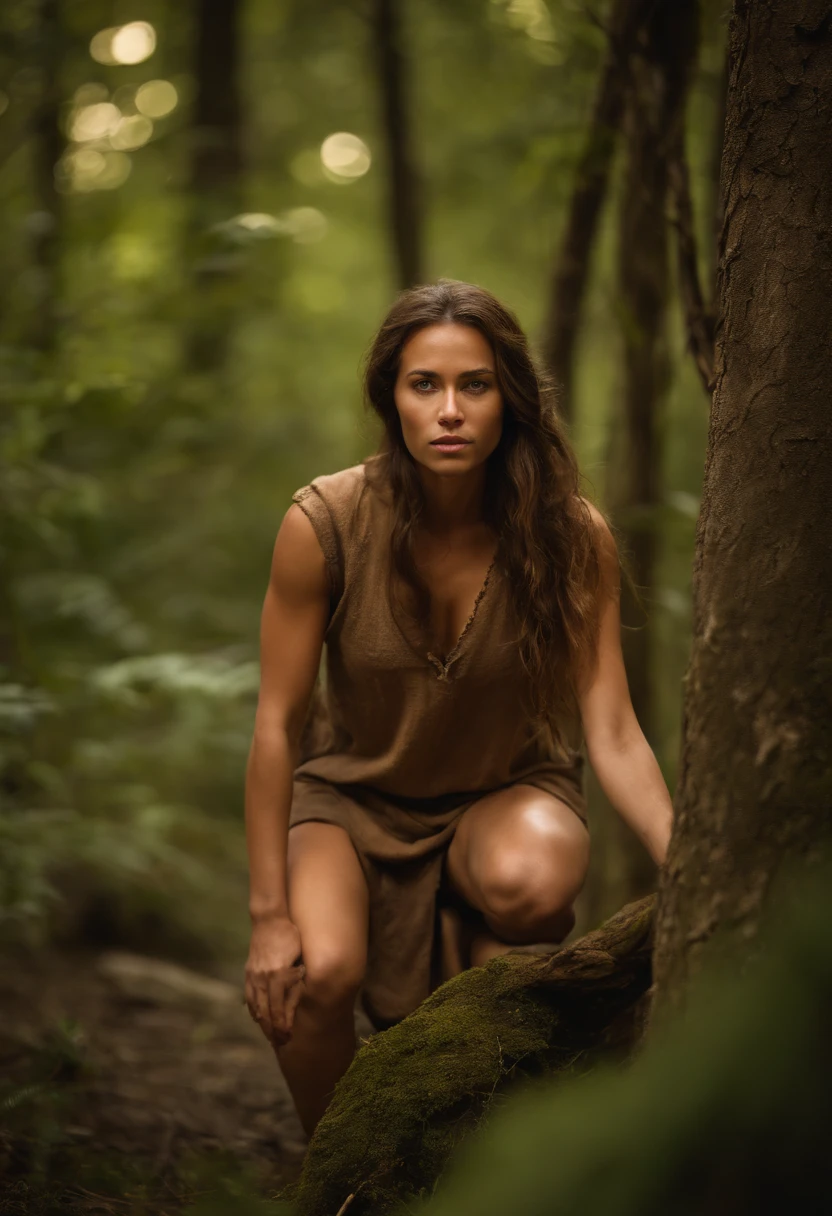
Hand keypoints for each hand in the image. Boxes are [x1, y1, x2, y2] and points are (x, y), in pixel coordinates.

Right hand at [244, 915, 304, 1046]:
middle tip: (281, 1042)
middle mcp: (263, 978)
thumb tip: (297, 999)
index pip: (279, 1008)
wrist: (269, 919)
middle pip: (266, 1012)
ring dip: (263, 1024)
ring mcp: (253, 976)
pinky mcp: (249, 972)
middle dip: (273, 1030)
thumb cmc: (290, 936)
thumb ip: (296, 979)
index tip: (289, 1036)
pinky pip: (249, 996)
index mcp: (278, 975)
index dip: (283, 1024)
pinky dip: (254, 1010)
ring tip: (271, 1035)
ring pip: (256, 1007)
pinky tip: (258, 1018)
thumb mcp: (298, 956)